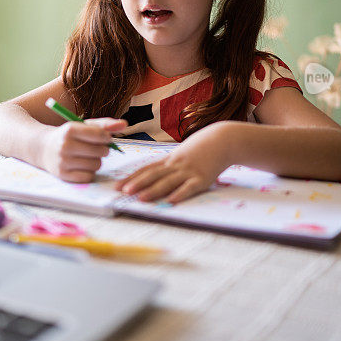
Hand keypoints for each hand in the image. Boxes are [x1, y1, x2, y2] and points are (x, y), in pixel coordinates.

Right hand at [41, 118, 126, 182]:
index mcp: (70, 130)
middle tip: (95, 148)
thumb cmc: (69, 136)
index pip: (100, 135)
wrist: (43, 148)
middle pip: (100, 152)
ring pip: (96, 165)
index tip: (104, 138)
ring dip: (96, 161)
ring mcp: (63, 162)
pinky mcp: (64, 175)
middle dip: (102, 150)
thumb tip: (124, 124)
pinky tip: (82, 165)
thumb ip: (105, 124)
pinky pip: (89, 176)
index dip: (106, 137)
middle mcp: (65, 146)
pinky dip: (89, 172)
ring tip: (87, 156)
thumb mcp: (83, 126)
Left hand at [114, 123, 230, 203]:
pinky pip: (189, 187)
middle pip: (153, 174)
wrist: (223, 140)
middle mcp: (176, 164)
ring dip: (153, 190)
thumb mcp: (182, 153)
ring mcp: (189, 171)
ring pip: (168, 181)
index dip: (132, 177)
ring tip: (141, 198)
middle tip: (124, 191)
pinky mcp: (202, 178)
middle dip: (137, 183)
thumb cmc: (201, 147)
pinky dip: (180, 194)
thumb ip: (169, 164)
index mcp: (169, 159)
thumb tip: (154, 176)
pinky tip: (172, 201)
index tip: (118, 186)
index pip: (146, 169)